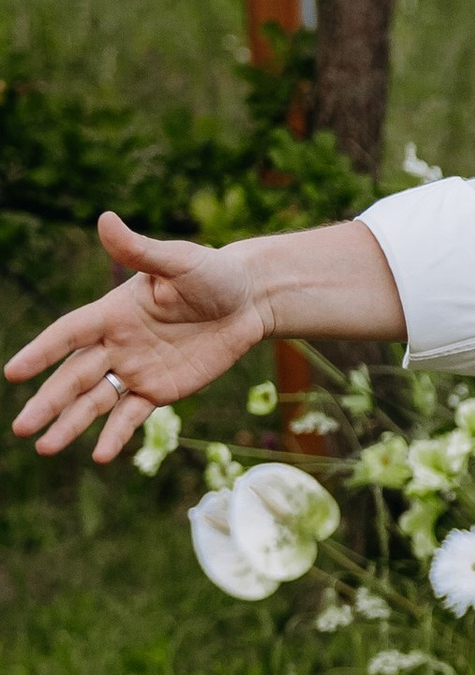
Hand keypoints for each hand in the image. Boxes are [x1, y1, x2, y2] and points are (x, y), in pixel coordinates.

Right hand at [5, 214, 270, 461]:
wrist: (249, 301)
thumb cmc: (212, 274)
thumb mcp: (178, 261)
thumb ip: (141, 251)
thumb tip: (105, 219)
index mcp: (113, 312)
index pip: (68, 334)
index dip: (41, 352)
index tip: (13, 373)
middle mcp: (117, 345)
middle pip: (74, 377)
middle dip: (48, 402)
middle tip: (21, 427)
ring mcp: (136, 370)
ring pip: (95, 402)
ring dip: (70, 424)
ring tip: (45, 448)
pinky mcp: (160, 391)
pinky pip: (132, 416)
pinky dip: (115, 435)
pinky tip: (100, 455)